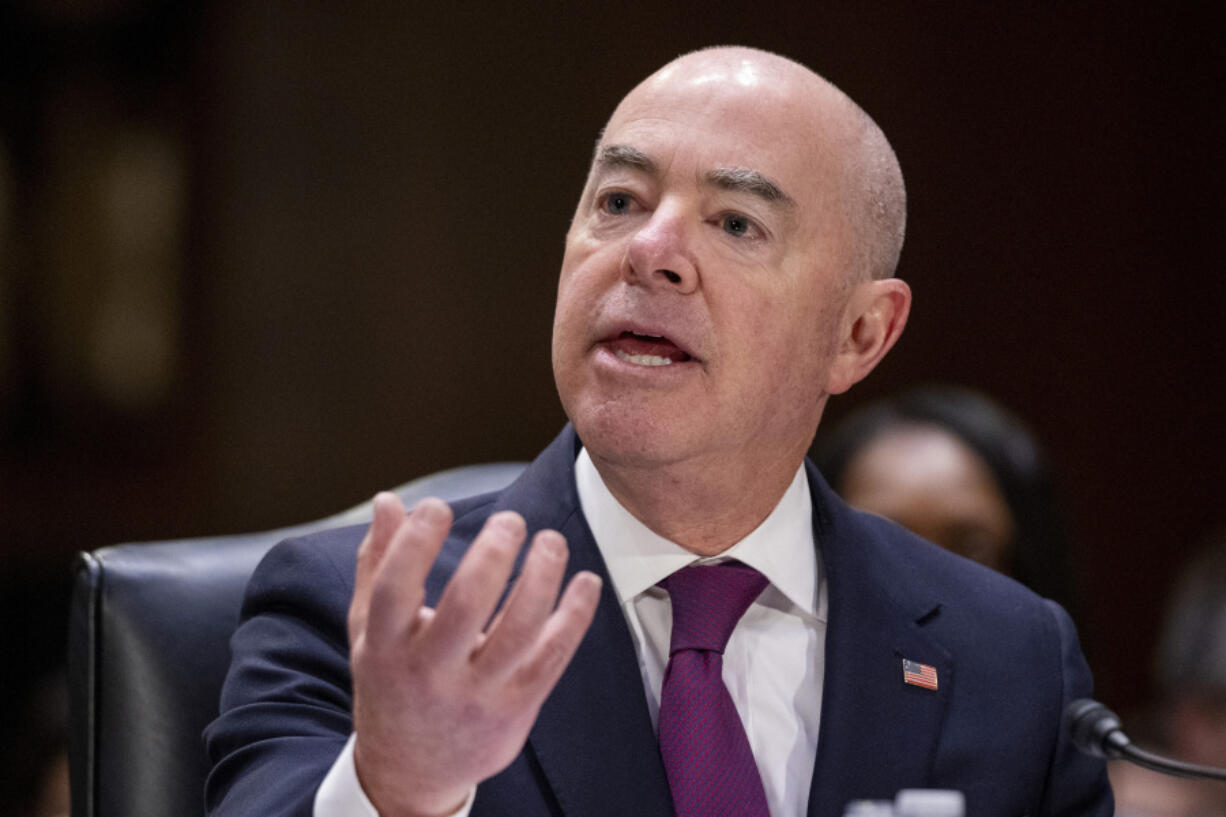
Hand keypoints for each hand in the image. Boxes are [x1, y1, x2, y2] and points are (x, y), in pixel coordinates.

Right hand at [347, 493, 601, 816]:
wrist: (409, 771)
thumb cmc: (392, 683)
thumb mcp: (369, 630)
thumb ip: (378, 563)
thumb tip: (388, 500)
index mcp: (385, 647)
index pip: (394, 589)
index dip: (414, 542)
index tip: (437, 505)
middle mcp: (429, 673)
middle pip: (464, 607)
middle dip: (492, 555)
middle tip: (510, 521)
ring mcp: (474, 695)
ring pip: (518, 632)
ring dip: (541, 578)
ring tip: (551, 541)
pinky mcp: (515, 709)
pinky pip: (552, 658)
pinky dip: (574, 616)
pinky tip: (586, 581)